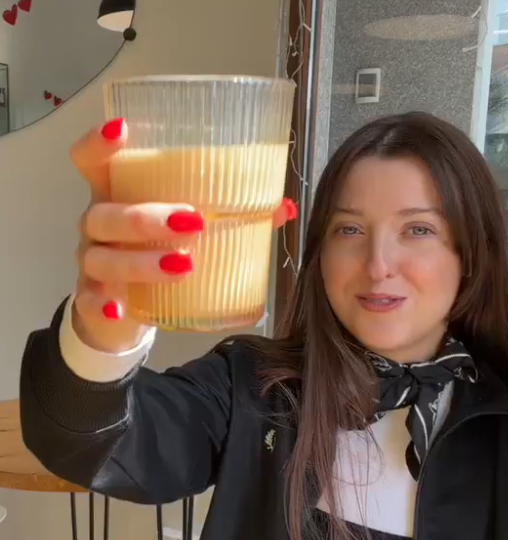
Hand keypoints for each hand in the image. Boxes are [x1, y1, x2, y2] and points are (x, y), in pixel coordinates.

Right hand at [71, 118, 296, 353]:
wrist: (125, 306)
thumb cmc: (157, 251)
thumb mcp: (185, 229)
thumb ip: (233, 216)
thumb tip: (284, 207)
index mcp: (119, 196)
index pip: (91, 162)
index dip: (99, 145)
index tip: (123, 132)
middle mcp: (99, 225)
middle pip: (105, 212)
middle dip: (146, 216)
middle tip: (194, 222)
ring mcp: (93, 262)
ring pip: (103, 256)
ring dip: (141, 261)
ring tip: (184, 265)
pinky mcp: (93, 298)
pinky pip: (90, 299)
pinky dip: (105, 303)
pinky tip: (122, 307)